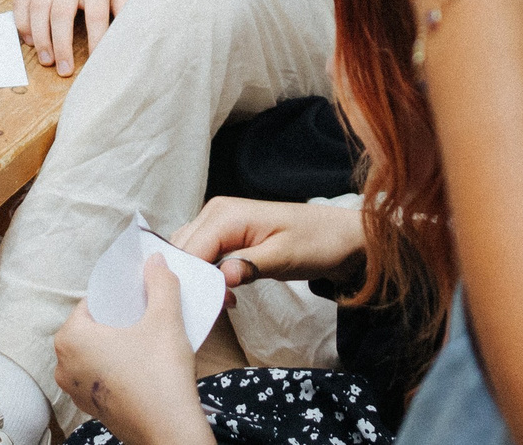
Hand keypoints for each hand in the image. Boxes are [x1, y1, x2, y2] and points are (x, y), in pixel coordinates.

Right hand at [13, 0, 131, 75]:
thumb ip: (126, 9)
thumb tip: (131, 38)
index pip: (96, 14)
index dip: (96, 39)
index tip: (96, 61)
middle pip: (61, 13)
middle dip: (61, 44)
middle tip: (64, 69)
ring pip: (38, 9)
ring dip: (40, 38)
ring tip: (47, 61)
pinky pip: (21, 4)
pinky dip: (21, 23)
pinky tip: (29, 41)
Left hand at [54, 258, 212, 444]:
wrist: (169, 432)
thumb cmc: (160, 375)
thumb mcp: (165, 319)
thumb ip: (161, 283)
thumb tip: (155, 260)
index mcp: (70, 338)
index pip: (93, 302)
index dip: (119, 296)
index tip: (140, 296)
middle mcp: (63, 365)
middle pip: (93, 327)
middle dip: (118, 319)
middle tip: (146, 316)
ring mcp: (75, 390)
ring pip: (97, 352)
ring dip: (118, 344)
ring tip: (147, 339)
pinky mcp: (91, 408)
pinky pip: (102, 375)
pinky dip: (119, 367)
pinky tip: (144, 365)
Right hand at [173, 196, 365, 288]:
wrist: (339, 237)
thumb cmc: (316, 242)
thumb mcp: (285, 256)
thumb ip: (251, 265)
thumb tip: (222, 277)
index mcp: (226, 214)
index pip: (191, 251)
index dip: (194, 282)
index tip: (211, 307)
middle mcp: (215, 213)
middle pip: (183, 252)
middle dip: (192, 282)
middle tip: (217, 308)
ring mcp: (218, 223)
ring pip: (189, 254)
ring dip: (199, 281)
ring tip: (223, 302)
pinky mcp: (225, 236)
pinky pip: (203, 256)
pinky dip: (207, 276)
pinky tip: (226, 294)